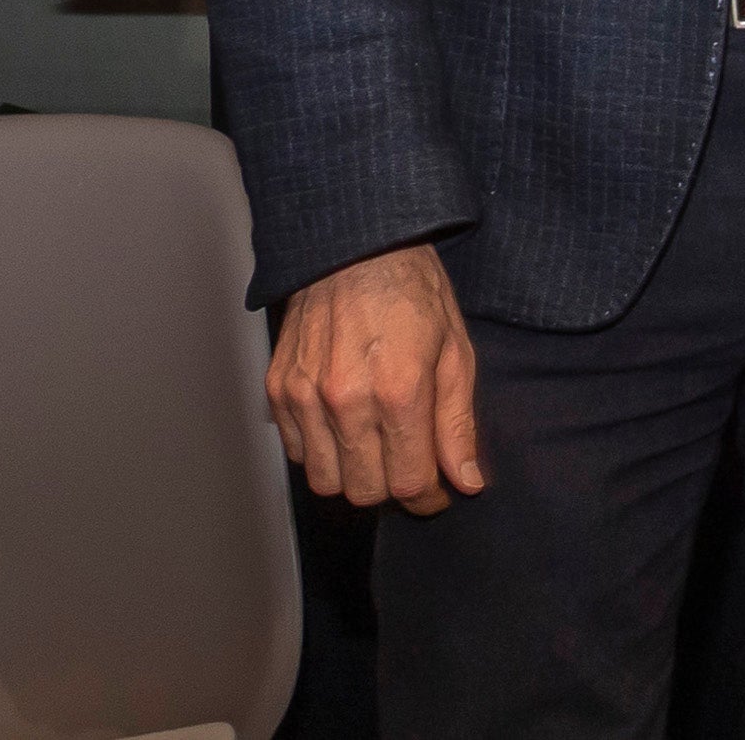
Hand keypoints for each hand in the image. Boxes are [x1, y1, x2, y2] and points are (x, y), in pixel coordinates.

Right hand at [268, 240, 484, 512]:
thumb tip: (466, 481)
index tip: (438, 490)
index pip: (409, 483)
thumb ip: (458, 423)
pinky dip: (322, 452)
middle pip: (363, 491)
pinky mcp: (277, 390)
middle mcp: (346, 400)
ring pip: (325, 481)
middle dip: (392, 488)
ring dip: (355, 475)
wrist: (356, 248)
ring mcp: (305, 396)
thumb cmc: (414, 293)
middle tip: (410, 466)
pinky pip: (297, 452)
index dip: (429, 497)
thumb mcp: (455, 351)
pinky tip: (345, 427)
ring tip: (377, 447)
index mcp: (399, 391)